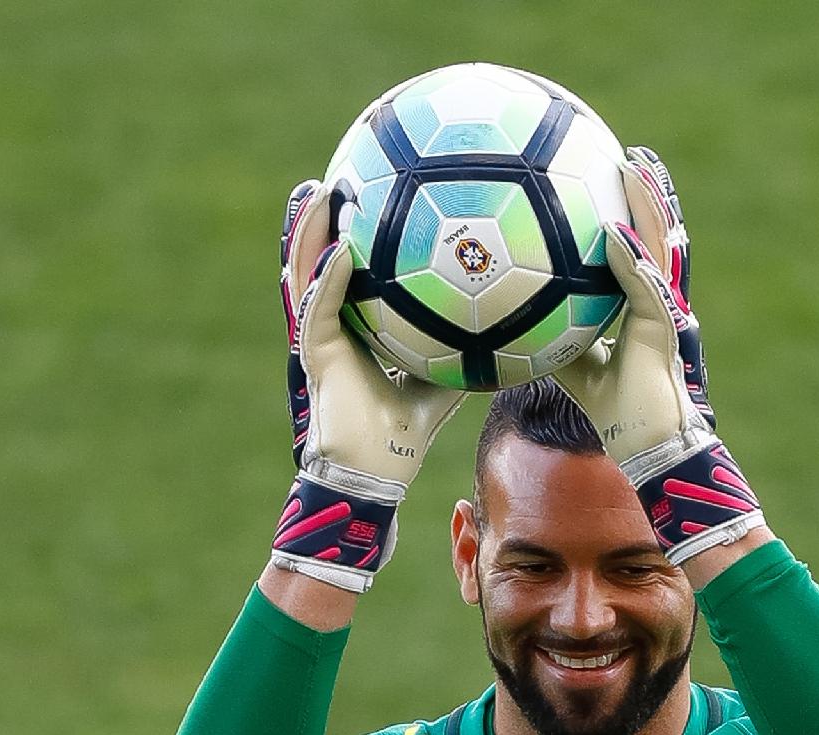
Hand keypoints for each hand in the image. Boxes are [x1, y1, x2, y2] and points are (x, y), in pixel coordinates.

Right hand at [269, 180, 467, 591]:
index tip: (365, 196)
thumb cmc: (404, 438)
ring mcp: (319, 341)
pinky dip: (328, 281)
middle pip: (319, 262)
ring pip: (306, 276)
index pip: (348, 273)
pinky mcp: (316, 358)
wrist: (374, 475)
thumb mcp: (441, 385)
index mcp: (354, 331)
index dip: (350, 234)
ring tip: (319, 192)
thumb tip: (512, 331)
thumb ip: (465, 354)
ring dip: (309, 234)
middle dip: (321, 220)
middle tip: (334, 176)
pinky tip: (340, 253)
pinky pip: (320, 311)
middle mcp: (332, 328)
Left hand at [553, 148, 763, 564]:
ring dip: (650, 207)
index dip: (631, 210)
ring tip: (637, 166)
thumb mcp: (567, 364)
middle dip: (648, 193)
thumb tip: (496, 315)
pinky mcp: (665, 331)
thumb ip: (546, 332)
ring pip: (662, 248)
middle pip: (656, 235)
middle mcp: (657, 300)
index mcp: (640, 305)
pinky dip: (632, 259)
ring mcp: (666, 312)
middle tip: (633, 154)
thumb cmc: (611, 413)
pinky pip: (647, 287)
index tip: (614, 175)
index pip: (638, 247)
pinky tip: (614, 232)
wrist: (647, 446)